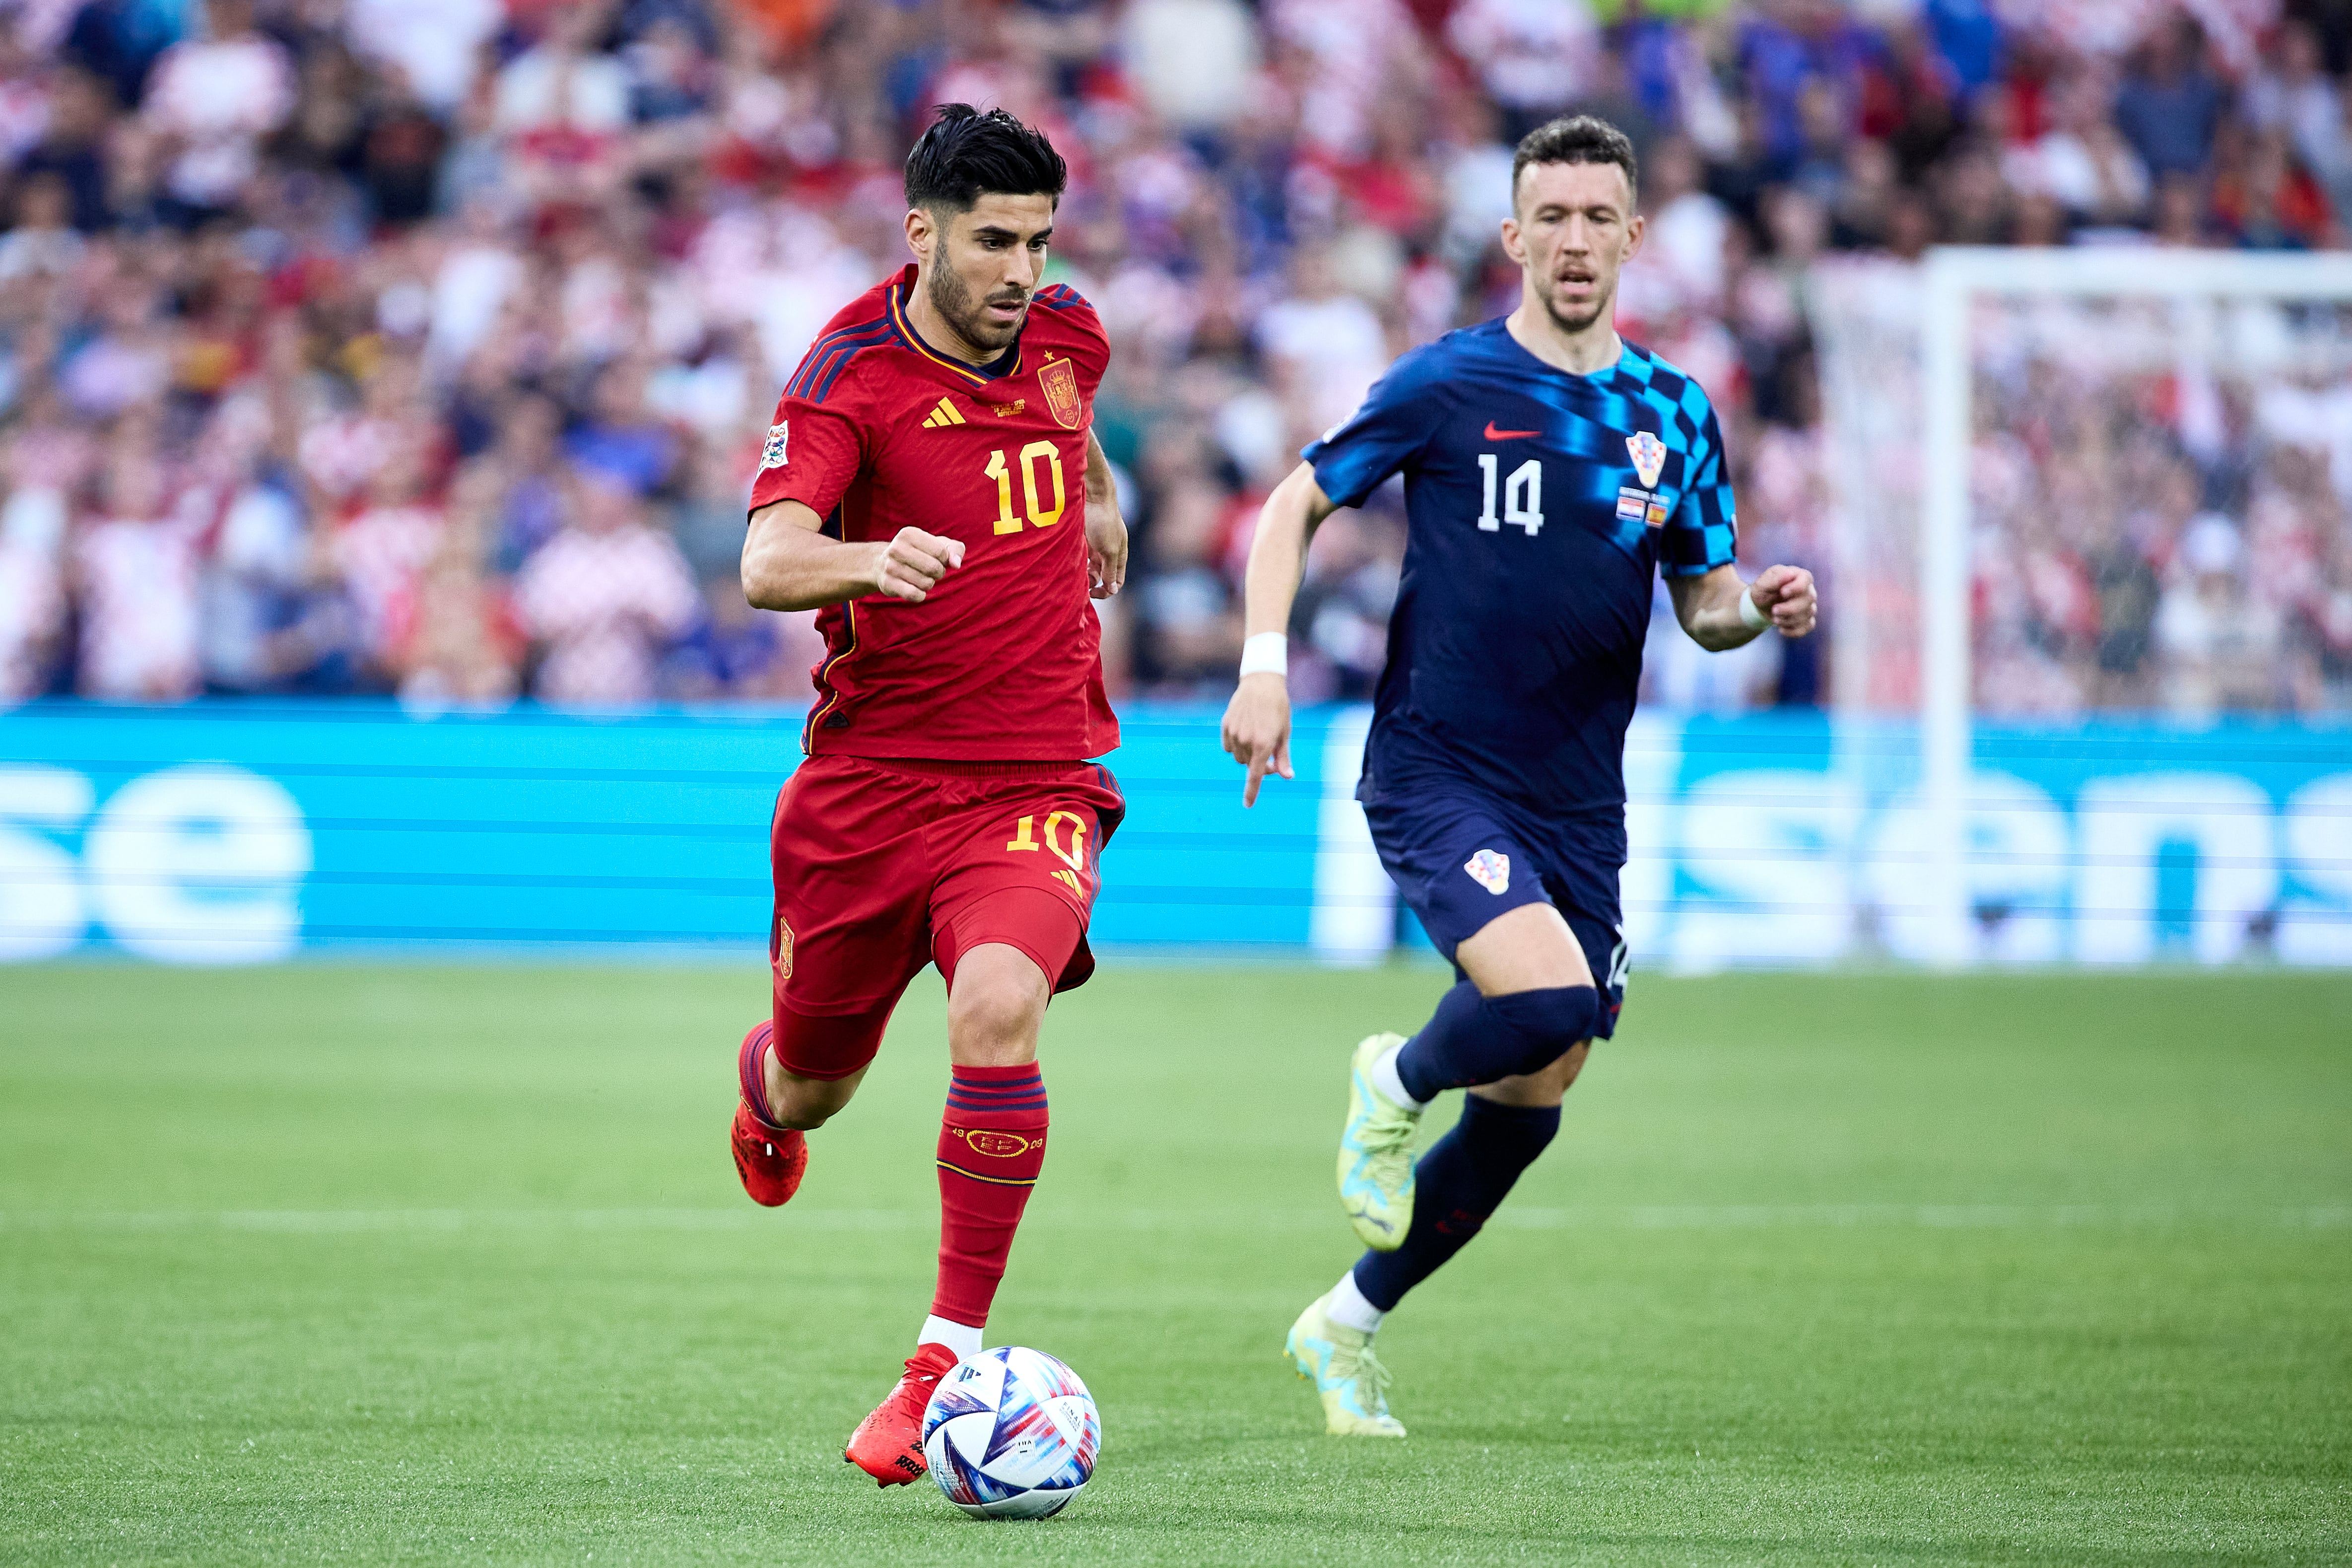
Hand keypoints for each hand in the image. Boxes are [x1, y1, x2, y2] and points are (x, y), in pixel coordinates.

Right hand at [872, 527, 963, 602]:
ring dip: (929, 583)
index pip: (941, 551)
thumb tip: (956, 564)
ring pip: (926, 583)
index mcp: (909, 533)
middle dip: (939, 572)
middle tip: (931, 571)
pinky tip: (915, 589)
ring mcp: (890, 566)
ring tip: (921, 577)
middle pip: (934, 568)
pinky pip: (914, 595)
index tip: (937, 558)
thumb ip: (955, 550)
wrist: (884, 565)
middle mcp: (897, 548)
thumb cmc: (919, 553)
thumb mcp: (938, 544)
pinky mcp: (888, 584)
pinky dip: (920, 595)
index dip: (945, 559)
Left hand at [1084, 489, 1126, 599]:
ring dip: (1084, 575)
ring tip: (1075, 572)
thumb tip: (1113, 590)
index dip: (1106, 591)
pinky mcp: (1085, 541)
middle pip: (1102, 578)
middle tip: (1081, 582)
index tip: (1093, 592)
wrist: (1093, 497)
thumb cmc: (1104, 523)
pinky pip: (1081, 559)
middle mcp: (1109, 555)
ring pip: (1090, 570)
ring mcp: (1096, 548)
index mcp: (1119, 557)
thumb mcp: (1109, 550)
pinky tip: (1071, 563)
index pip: (1116, 583)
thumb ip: (1110, 571)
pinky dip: (1077, 564)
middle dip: (1092, 583)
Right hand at [1220, 671, 1292, 806]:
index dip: (1252, 792)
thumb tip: (1288, 776)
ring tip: (1258, 737)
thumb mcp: (1284, 733)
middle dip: (1258, 764)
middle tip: (1270, 753)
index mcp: (1263, 744)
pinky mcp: (1225, 725)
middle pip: (1248, 765)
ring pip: (1238, 756)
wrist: (1261, 683)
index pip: (1255, 775)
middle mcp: (1246, 741)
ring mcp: (1234, 733)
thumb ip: (1283, 757)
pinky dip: (1236, 745)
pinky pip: (1228, 746)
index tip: (1248, 805)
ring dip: (1247, 754)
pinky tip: (1245, 731)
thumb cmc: (1278, 708)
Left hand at [1750, 564, 1816, 636]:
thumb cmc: (1763, 590)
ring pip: (1806, 615)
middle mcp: (1809, 591)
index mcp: (1800, 576)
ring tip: (1774, 618)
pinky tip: (1781, 629)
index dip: (1796, 587)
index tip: (1782, 592)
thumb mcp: (1763, 582)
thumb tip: (1790, 574)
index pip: (1806, 579)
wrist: (1760, 606)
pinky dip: (1792, 630)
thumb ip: (1775, 577)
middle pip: (1808, 600)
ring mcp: (1810, 606)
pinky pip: (1807, 627)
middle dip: (1789, 608)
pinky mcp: (1807, 620)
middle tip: (1774, 610)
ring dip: (1788, 619)